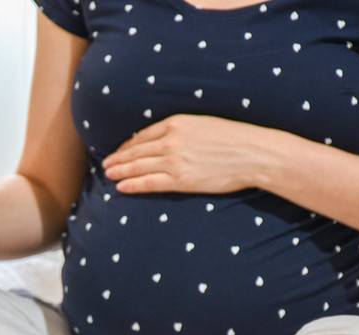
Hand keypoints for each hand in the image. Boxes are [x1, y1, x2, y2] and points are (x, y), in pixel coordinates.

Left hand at [101, 114, 285, 194]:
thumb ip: (183, 130)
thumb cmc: (234, 138)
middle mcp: (171, 141)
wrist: (253, 153)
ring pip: (138, 166)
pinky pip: (149, 183)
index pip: (143, 135)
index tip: (120, 150)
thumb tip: (167, 138)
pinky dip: (133, 184)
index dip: (128, 145)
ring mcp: (175, 161)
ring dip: (120, 171)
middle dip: (119, 158)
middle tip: (106, 164)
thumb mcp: (204, 124)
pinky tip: (121, 187)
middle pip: (136, 150)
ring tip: (108, 174)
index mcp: (177, 123)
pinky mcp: (181, 180)